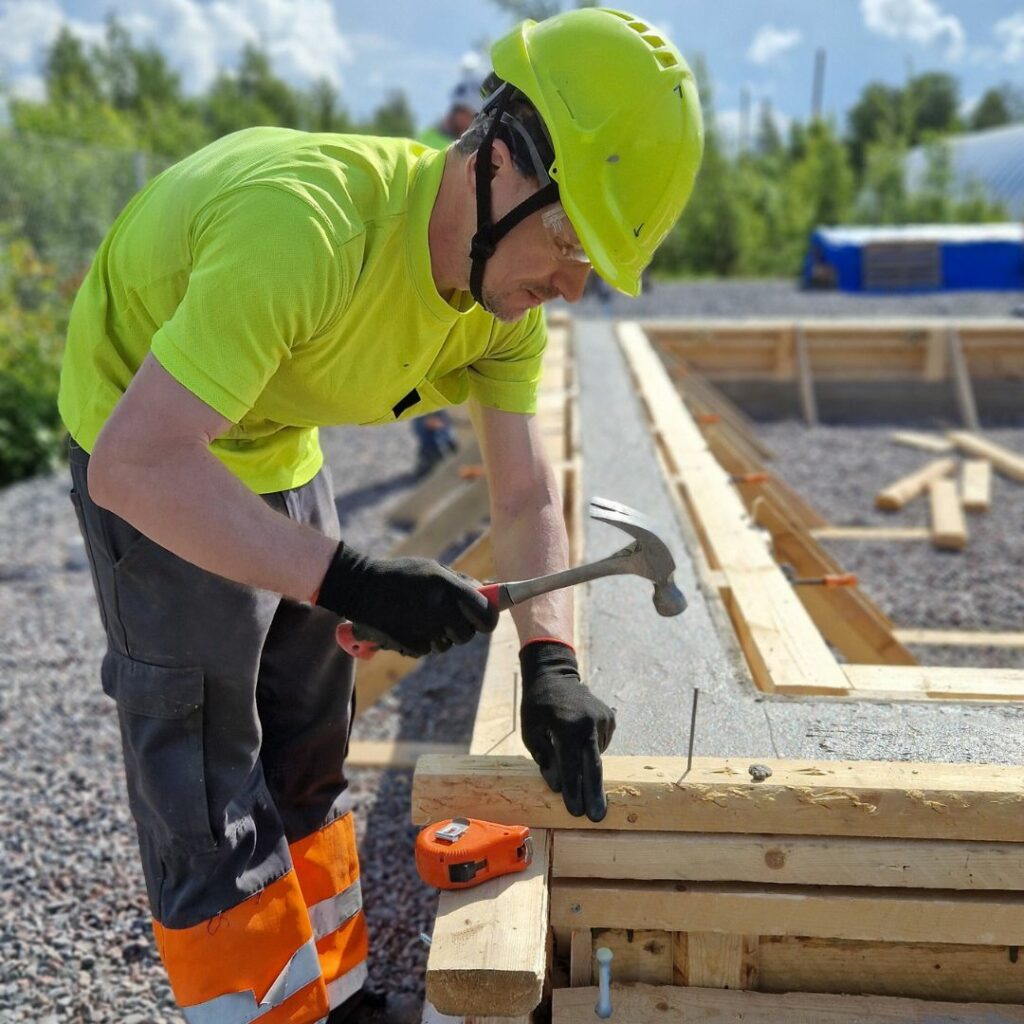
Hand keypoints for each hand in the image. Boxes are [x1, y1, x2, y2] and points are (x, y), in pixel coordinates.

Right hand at [316, 543, 497, 657]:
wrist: (360, 587)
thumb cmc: (401, 575)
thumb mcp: (433, 569)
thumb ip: (462, 583)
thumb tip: (489, 594)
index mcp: (448, 588)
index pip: (485, 614)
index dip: (488, 620)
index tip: (484, 620)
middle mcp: (439, 610)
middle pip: (467, 635)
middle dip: (460, 629)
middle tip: (446, 616)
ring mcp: (424, 629)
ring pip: (446, 645)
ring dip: (439, 635)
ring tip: (420, 616)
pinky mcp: (410, 644)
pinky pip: (427, 649)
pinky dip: (421, 641)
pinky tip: (407, 625)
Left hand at [519, 640, 615, 821]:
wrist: (555, 674)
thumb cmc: (538, 705)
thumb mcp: (531, 731)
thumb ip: (545, 759)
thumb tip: (559, 786)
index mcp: (567, 726)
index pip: (571, 766)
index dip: (573, 790)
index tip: (576, 812)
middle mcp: (589, 723)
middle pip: (593, 766)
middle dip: (594, 794)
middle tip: (596, 817)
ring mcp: (603, 719)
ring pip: (595, 755)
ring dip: (586, 766)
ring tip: (570, 750)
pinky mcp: (610, 718)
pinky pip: (600, 744)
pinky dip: (590, 750)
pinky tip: (579, 739)